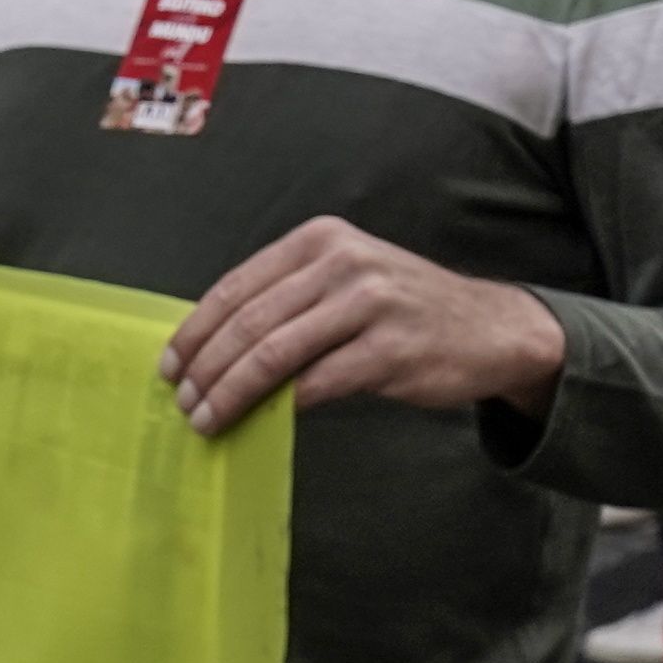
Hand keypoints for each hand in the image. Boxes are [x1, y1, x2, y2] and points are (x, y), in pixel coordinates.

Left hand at [158, 218, 570, 437]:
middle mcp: (344, 262)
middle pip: (250, 322)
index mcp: (323, 239)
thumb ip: (291, 299)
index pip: (238, 286)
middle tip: (183, 403)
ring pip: (274, 354)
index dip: (195, 331)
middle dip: (206, 369)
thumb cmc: (407, 310)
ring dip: (231, 393)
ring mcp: (369, 304)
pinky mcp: (390, 350)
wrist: (492, 328)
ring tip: (207, 420)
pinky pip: (317, 384)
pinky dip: (280, 407)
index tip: (170, 367)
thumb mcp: (349, 279)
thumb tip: (213, 349)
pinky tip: (260, 423)